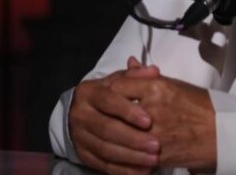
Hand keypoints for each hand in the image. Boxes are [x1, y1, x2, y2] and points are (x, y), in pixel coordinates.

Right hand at [69, 56, 161, 174]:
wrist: (83, 113)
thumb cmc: (109, 95)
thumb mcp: (119, 81)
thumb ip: (136, 76)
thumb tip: (154, 71)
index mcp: (89, 92)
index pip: (108, 101)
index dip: (128, 111)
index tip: (149, 120)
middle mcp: (80, 114)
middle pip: (107, 129)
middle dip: (133, 139)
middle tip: (156, 145)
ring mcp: (79, 136)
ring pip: (105, 150)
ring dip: (131, 157)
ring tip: (153, 160)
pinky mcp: (82, 155)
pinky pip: (102, 165)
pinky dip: (123, 170)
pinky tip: (141, 172)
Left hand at [111, 74, 217, 171]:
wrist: (224, 134)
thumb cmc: (204, 107)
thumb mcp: (177, 85)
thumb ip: (148, 76)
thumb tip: (131, 63)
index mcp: (157, 88)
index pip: (118, 86)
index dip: (111, 90)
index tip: (111, 95)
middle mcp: (151, 110)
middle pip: (114, 111)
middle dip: (109, 114)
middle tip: (108, 115)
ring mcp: (152, 134)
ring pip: (119, 134)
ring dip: (115, 134)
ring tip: (116, 133)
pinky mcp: (156, 155)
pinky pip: (131, 154)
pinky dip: (126, 152)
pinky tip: (127, 149)